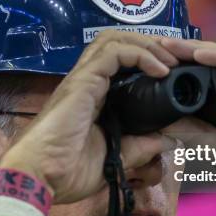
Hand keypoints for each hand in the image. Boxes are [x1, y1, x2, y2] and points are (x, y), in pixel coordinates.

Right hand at [0, 31, 178, 202]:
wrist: (39, 176)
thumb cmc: (67, 171)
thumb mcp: (115, 158)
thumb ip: (140, 147)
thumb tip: (169, 140)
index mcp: (93, 97)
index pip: (119, 61)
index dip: (146, 58)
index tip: (172, 72)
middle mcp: (87, 81)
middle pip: (117, 42)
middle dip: (150, 44)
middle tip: (176, 59)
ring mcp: (83, 78)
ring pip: (115, 39)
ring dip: (147, 44)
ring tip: (170, 61)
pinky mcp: (83, 80)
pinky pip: (113, 52)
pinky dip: (140, 55)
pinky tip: (160, 70)